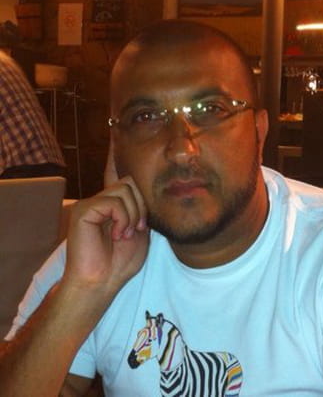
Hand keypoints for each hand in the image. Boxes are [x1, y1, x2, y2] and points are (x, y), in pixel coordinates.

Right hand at [63, 141, 148, 294]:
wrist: (103, 281)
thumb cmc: (121, 261)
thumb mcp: (139, 229)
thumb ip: (142, 208)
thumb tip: (150, 188)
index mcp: (114, 203)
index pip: (119, 172)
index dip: (118, 152)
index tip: (118, 130)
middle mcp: (102, 198)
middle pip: (132, 182)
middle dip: (142, 205)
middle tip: (136, 229)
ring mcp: (91, 202)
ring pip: (126, 190)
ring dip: (134, 215)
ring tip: (125, 234)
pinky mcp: (84, 209)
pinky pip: (114, 202)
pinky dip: (123, 219)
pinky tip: (116, 235)